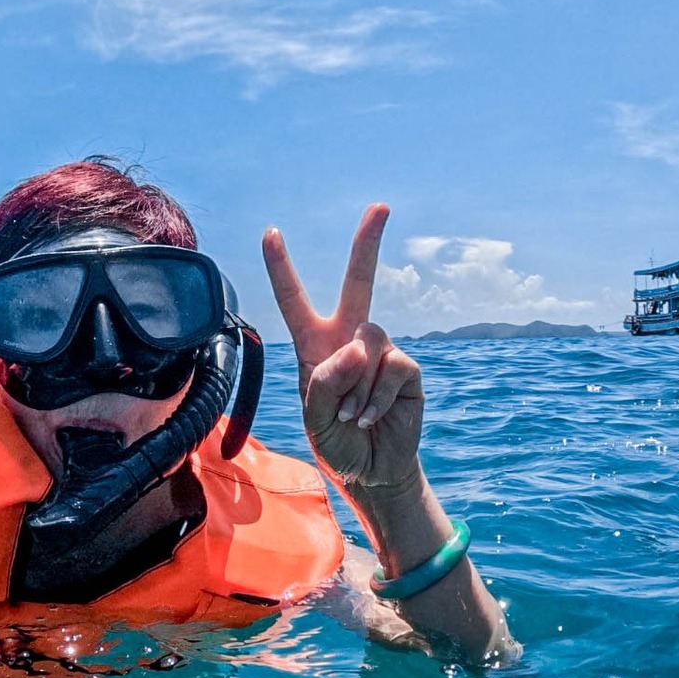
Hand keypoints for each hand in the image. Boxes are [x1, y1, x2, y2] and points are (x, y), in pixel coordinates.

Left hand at [262, 203, 425, 491]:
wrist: (373, 470)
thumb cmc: (337, 442)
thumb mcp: (315, 417)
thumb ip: (327, 382)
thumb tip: (358, 346)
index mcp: (315, 346)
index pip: (295, 301)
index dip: (282, 269)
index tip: (271, 232)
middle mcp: (349, 340)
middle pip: (359, 282)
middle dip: (368, 244)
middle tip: (381, 206)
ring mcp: (381, 351)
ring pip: (368, 342)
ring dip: (356, 387)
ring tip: (352, 415)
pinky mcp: (406, 369)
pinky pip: (390, 368)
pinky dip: (376, 398)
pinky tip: (371, 417)